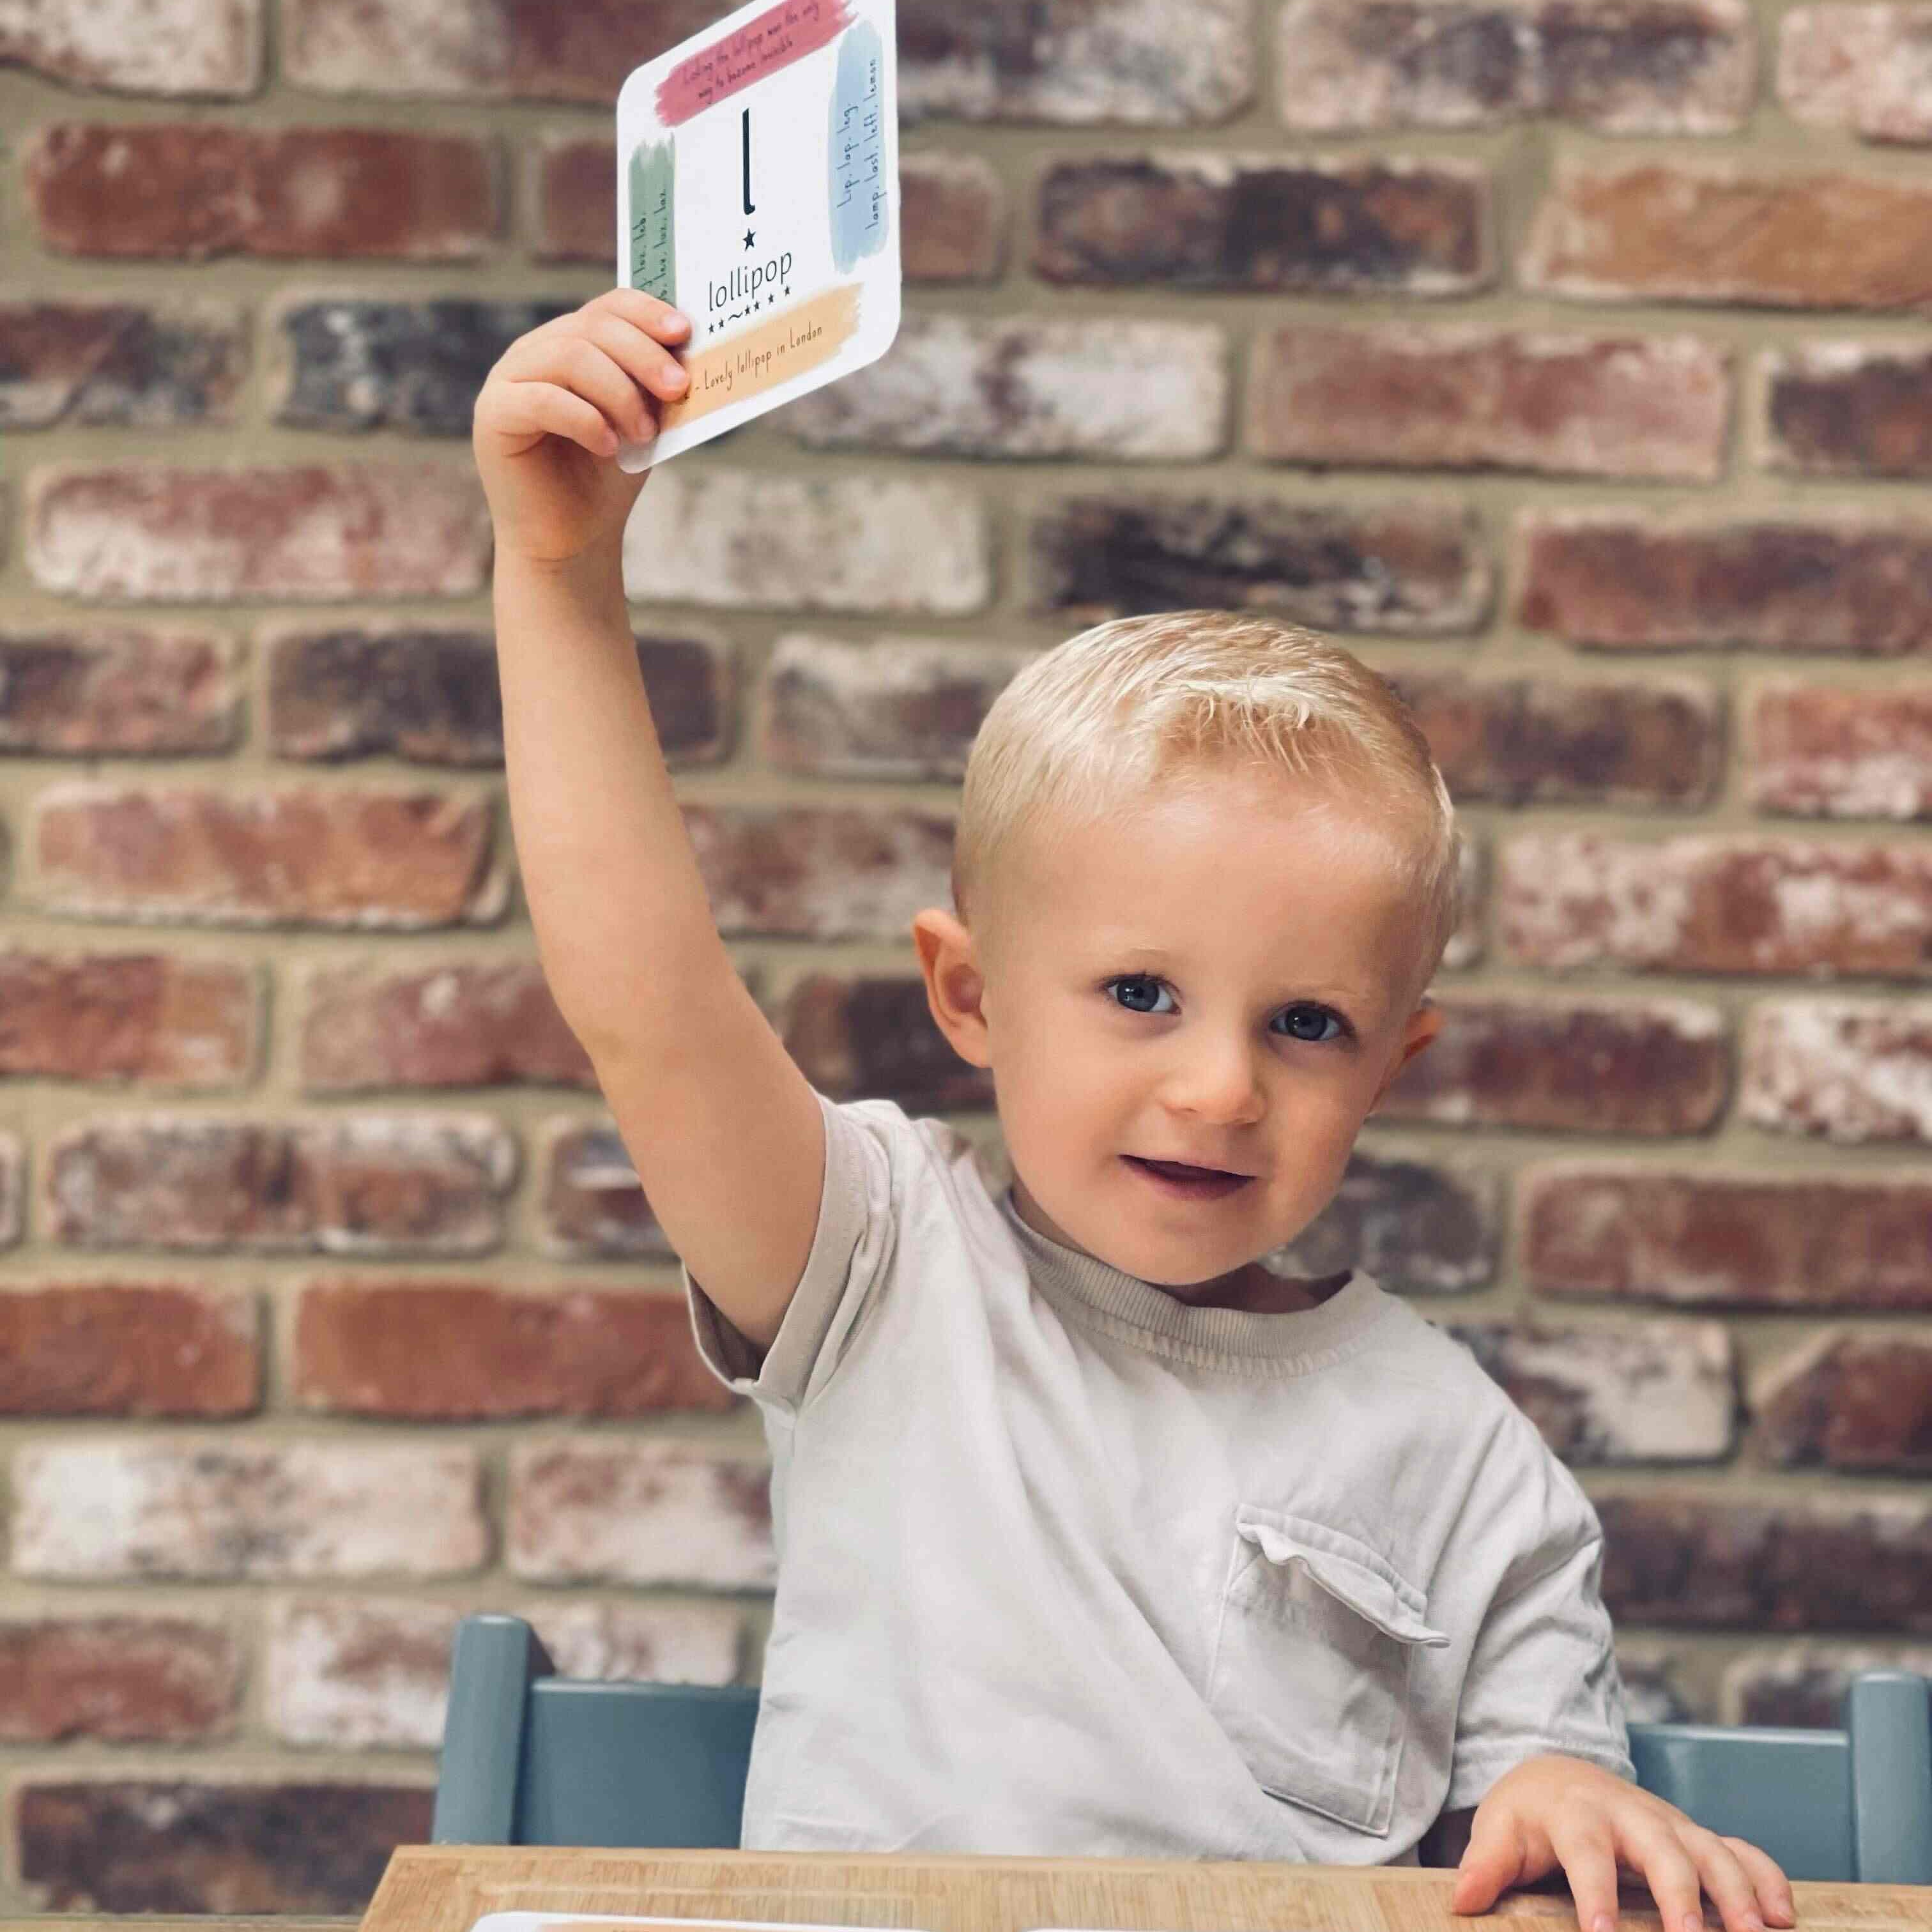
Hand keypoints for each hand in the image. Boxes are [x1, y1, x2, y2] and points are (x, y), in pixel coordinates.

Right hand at [472, 288, 691, 566]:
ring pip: (568, 356)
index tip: (683, 333)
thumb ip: (655, 386)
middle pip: (591, 327)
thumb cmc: (607, 480)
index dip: (646, 312)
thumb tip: (690, 352)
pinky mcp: (493, 415)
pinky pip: (540, 399)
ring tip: (645, 433)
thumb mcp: (643, 423)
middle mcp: (535, 352)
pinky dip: (583, 419)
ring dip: (618, 392)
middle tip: (677, 387)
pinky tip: (609, 446)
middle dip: (642, 355)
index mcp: (571, 344)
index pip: (607, 307)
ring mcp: (508, 380)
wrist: (572, 542)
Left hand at [1452, 1755, 1796, 1931]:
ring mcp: (1670, 1824)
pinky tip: (1784, 1917)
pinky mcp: (1696, 1836)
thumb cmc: (1529, 1813)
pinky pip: (1741, 1851)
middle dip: (1681, 1894)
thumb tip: (1462, 1901)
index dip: (1595, 1894)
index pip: (1586, 1854)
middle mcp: (1632, 1815)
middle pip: (1661, 1849)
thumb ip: (1484, 1866)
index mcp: (1577, 1813)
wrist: (1558, 1773)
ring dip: (1738, 1891)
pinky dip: (1767, 1878)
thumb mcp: (1498, 1832)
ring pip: (1712, 1849)